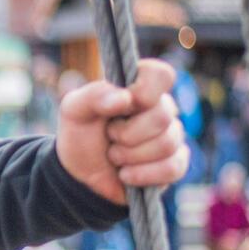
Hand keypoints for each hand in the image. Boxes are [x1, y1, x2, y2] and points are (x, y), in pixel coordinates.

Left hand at [56, 58, 189, 204]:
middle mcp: (161, 109)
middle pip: (162, 116)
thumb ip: (94, 95)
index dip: (146, 90)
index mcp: (139, 87)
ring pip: (166, 145)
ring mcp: (171, 136)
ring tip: (114, 156)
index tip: (126, 104)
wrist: (80, 174)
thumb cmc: (80, 134)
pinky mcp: (174, 163)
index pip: (161, 75)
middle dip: (126, 134)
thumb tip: (126, 98)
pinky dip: (142, 174)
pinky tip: (125, 174)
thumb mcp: (74, 110)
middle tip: (110, 137)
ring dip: (130, 156)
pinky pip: (173, 168)